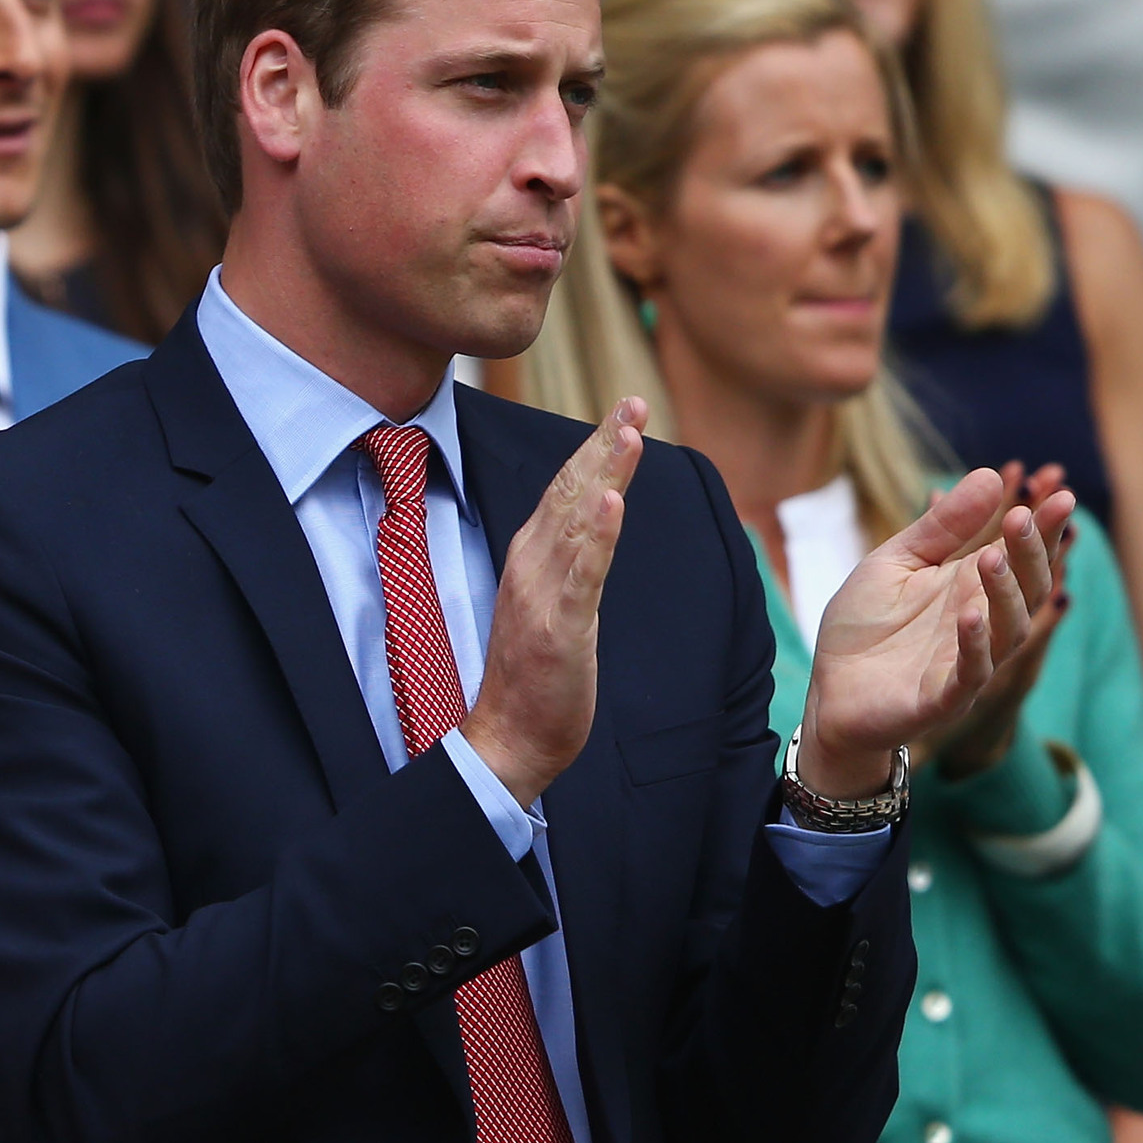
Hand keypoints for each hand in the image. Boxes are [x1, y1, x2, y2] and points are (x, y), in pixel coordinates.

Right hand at [455, 399, 643, 805]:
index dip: (594, 450)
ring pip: (576, 523)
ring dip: (603, 473)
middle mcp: (531, 568)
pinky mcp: (558, 629)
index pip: (565, 494)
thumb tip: (591, 530)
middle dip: (603, 444)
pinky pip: (581, 575)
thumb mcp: (553, 609)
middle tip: (634, 401)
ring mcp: (542, 597)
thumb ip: (568, 567)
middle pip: (570, 494)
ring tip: (628, 432)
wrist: (508, 740)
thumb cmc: (534, 681)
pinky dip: (596, 535)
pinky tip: (612, 502)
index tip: (625, 412)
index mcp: (531, 562)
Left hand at [797, 464, 1075, 792]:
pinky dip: (975, 645)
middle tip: (1022, 516)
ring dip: (1004, 593)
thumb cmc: (865, 626)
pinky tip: (970, 615)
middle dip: (1031, 553)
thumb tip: (991, 475)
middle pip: (1027, 588)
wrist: (830, 692)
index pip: (1022, 556)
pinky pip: (970, 673)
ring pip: (1008, 630)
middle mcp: (982, 623)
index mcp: (972, 587)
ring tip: (991, 556)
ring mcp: (966, 662)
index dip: (1044, 530)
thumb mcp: (896, 563)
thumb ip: (941, 526)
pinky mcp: (942, 698)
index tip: (1060, 495)